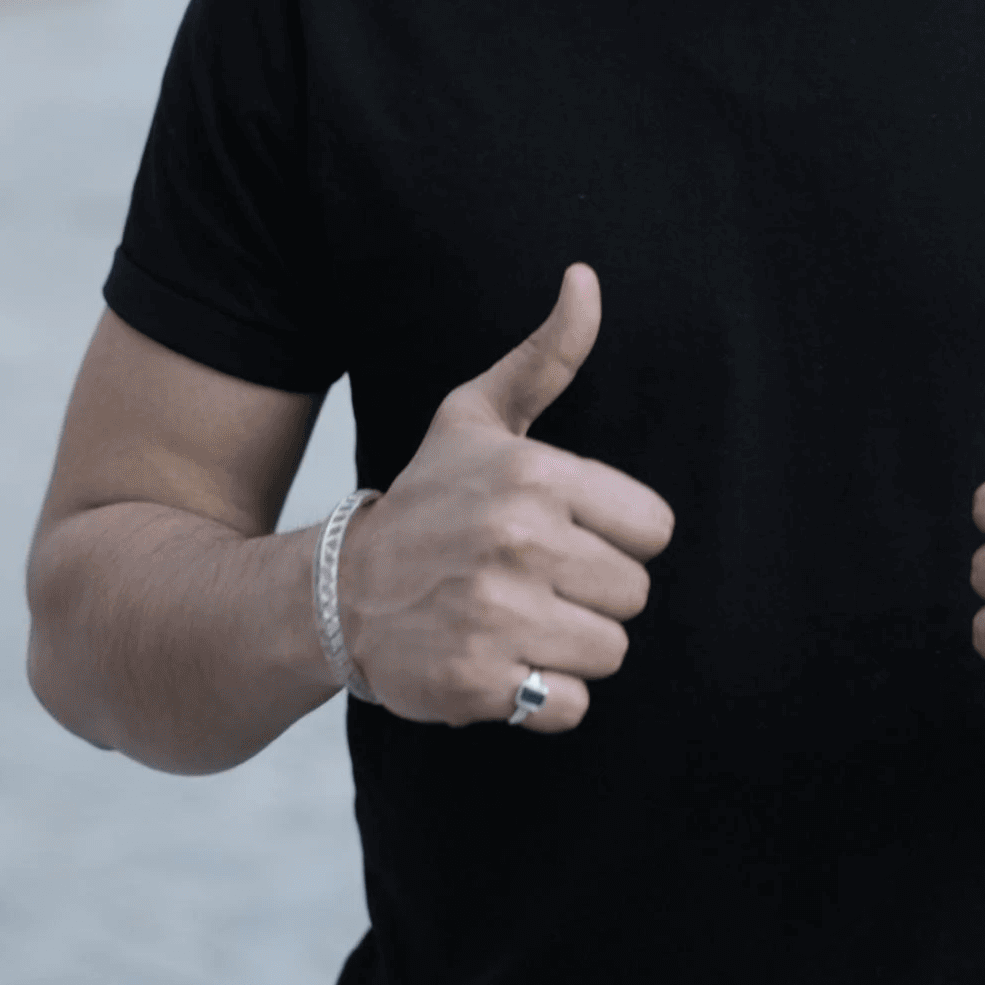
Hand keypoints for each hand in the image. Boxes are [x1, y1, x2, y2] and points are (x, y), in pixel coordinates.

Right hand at [339, 267, 672, 733]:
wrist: (331, 593)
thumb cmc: (424, 503)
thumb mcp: (474, 419)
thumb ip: (546, 356)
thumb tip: (586, 278)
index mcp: (534, 476)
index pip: (654, 529)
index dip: (615, 538)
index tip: (566, 536)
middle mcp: (518, 542)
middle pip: (634, 594)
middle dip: (591, 596)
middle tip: (533, 584)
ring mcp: (497, 615)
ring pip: (610, 652)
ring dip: (570, 648)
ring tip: (518, 623)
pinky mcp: (478, 683)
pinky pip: (569, 706)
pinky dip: (543, 700)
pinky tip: (504, 667)